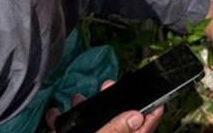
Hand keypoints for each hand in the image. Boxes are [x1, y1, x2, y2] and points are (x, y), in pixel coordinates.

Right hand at [45, 80, 163, 132]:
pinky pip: (70, 131)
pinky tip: (53, 114)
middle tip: (108, 84)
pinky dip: (61, 123)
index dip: (153, 110)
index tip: (159, 94)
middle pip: (118, 121)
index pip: (143, 127)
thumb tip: (136, 116)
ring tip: (76, 97)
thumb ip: (115, 130)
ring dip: (83, 109)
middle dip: (111, 100)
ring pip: (94, 124)